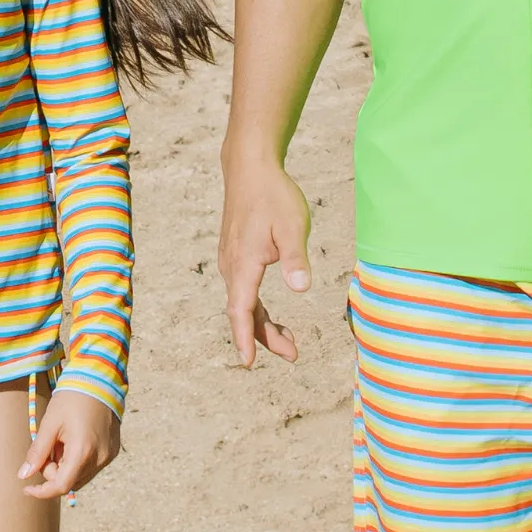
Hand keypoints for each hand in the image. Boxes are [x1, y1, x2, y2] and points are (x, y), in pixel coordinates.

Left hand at [19, 391, 121, 500]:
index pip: (61, 486)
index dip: (42, 491)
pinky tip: (74, 439)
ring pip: (80, 476)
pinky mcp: (112, 451)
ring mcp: (108, 456)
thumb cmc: (71, 399)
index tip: (27, 488)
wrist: (99, 380)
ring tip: (63, 440)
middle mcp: (99, 459)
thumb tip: (24, 475)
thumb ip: (37, 452)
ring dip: (65, 466)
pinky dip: (78, 460)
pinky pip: (91, 466)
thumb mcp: (49, 424)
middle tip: (49, 446)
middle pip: (69, 482)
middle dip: (53, 471)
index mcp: (82, 452)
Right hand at [221, 158, 313, 366]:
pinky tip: (273, 315)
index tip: (249, 362)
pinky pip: (242, 291)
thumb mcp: (293, 226)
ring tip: (290, 340)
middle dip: (264, 338)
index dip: (245, 338)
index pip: (241, 309)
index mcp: (244, 263)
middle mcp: (232, 266)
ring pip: (242, 303)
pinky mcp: (236, 256)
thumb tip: (301, 288)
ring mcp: (231, 261)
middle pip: (243, 312)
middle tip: (293, 354)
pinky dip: (256, 309)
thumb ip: (296, 258)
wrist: (250, 169)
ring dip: (262, 325)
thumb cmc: (273, 196)